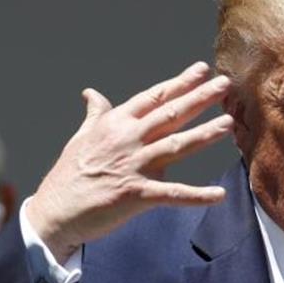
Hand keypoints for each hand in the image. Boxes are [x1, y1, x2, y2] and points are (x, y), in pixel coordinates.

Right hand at [26, 62, 233, 261]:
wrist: (55, 213)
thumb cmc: (68, 176)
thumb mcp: (81, 138)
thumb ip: (95, 115)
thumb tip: (91, 93)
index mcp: (115, 124)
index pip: (153, 97)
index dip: (179, 83)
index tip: (201, 69)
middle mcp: (126, 140)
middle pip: (169, 114)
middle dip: (199, 98)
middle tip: (225, 84)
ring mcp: (132, 166)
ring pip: (175, 146)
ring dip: (204, 135)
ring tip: (228, 123)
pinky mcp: (136, 195)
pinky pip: (172, 194)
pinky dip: (197, 196)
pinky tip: (219, 195)